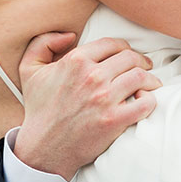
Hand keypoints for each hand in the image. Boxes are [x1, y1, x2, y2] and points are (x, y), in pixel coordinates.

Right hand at [11, 33, 161, 180]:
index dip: (123, 47)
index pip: (112, 44)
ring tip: (149, 83)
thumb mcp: (29, 69)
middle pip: (130, 58)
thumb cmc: (39, 109)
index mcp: (75, 61)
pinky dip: (150, 99)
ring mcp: (105, 99)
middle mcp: (92, 76)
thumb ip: (44, 43)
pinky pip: (145, 103)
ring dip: (149, 79)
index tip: (127, 54)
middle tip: (144, 67)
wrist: (44, 147)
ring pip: (141, 77)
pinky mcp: (115, 120)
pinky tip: (145, 100)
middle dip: (140, 61)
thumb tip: (70, 35)